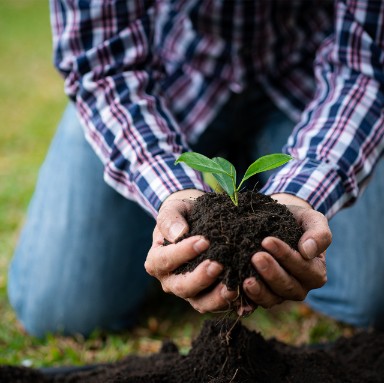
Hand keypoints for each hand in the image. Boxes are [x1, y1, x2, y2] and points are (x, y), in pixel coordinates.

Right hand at [145, 190, 237, 312]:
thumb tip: (178, 233)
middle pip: (182, 287)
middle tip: (218, 265)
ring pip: (201, 303)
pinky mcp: (209, 297)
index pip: (165, 260)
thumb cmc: (182, 214)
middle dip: (200, 278)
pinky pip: (219, 305)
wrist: (198, 220)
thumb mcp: (173, 209)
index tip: (203, 241)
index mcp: (157, 261)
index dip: (183, 253)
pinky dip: (234, 304)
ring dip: (217, 298)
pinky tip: (248, 300)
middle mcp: (171, 281)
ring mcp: (191, 292)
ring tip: (233, 287)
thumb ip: (170, 219)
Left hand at [242, 194, 330, 309]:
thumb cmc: (296, 221)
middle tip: (256, 257)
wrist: (276, 221)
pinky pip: (254, 303)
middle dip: (271, 273)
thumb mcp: (311, 220)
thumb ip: (319, 234)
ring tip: (246, 280)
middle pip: (287, 287)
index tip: (268, 240)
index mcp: (315, 272)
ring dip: (259, 291)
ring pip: (271, 299)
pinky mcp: (261, 295)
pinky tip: (234, 294)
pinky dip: (245, 302)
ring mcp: (279, 293)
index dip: (286, 256)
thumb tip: (308, 252)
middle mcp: (299, 287)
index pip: (303, 268)